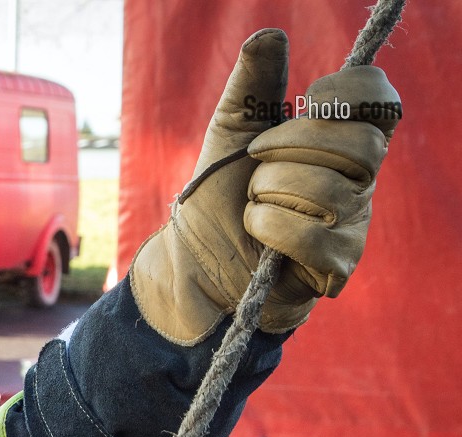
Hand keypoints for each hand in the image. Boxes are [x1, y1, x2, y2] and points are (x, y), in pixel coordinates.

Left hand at [130, 28, 400, 343]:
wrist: (194, 261)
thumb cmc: (218, 198)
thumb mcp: (229, 134)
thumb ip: (253, 86)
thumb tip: (269, 36)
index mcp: (341, 143)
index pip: (380, 105)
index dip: (353, 94)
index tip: (311, 97)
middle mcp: (359, 180)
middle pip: (357, 145)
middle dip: (289, 148)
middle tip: (256, 164)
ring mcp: (354, 223)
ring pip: (325, 190)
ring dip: (269, 194)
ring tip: (254, 207)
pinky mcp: (338, 263)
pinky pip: (309, 234)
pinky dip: (268, 229)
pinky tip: (259, 238)